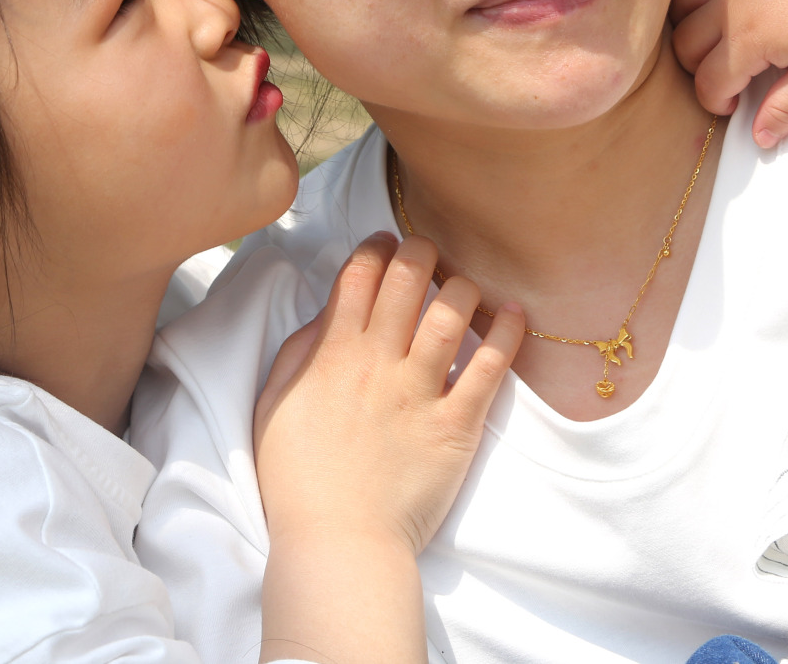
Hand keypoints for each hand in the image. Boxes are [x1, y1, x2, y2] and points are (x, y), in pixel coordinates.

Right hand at [255, 232, 522, 663]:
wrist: (339, 543)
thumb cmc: (299, 482)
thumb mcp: (273, 408)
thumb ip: (297, 354)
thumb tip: (326, 314)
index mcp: (331, 356)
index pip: (358, 275)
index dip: (375, 248)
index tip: (385, 245)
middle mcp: (378, 363)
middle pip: (407, 279)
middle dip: (420, 252)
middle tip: (427, 254)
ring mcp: (419, 392)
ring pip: (451, 312)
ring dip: (461, 286)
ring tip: (464, 287)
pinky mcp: (456, 424)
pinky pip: (489, 367)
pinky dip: (507, 333)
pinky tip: (514, 313)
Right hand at [670, 0, 787, 148]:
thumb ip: (786, 108)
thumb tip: (759, 139)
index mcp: (748, 39)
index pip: (708, 83)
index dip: (717, 103)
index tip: (738, 105)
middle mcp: (728, 5)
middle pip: (684, 46)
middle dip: (702, 70)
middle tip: (732, 76)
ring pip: (679, 6)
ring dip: (690, 29)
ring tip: (717, 41)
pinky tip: (722, 7)